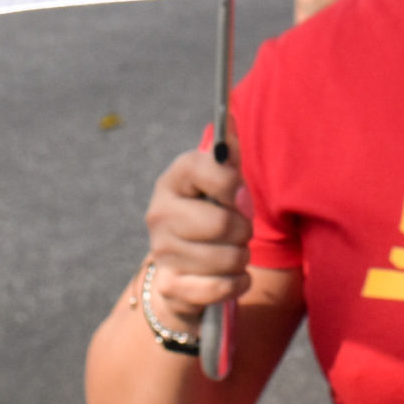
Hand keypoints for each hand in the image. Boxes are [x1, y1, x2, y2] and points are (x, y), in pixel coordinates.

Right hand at [142, 142, 251, 329]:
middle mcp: (160, 213)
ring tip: (233, 252)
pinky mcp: (169, 285)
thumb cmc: (210, 214)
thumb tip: (232, 117)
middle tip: (240, 231)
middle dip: (244, 230)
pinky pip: (220, 287)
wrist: (184, 268)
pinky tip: (233, 277)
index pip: (205, 169)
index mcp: (173, 179)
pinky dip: (236, 284)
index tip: (242, 195)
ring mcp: (161, 251)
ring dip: (241, 258)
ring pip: (227, 258)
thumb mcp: (219, 184)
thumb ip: (228, 155)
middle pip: (222, 224)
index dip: (233, 184)